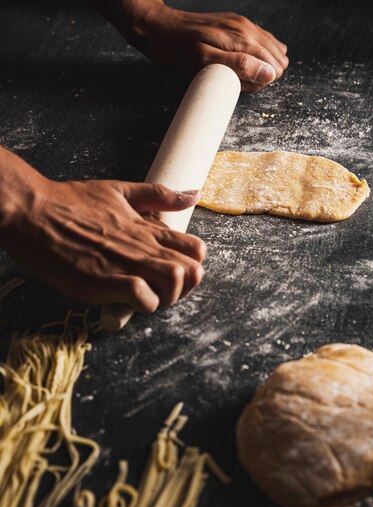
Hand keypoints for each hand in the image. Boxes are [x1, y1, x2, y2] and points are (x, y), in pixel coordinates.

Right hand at [0, 148, 205, 312]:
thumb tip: (193, 193)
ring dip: (167, 297)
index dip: (194, 265)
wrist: (30, 212)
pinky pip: (142, 298)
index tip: (176, 271)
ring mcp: (126, 263)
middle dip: (186, 286)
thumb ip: (157, 195)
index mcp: (147, 228)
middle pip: (192, 271)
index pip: (196, 249)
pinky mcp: (105, 281)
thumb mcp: (119, 189)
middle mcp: (143, 246)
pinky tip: (128, 302)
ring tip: (148, 297)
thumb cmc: (69, 201)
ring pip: (174, 283)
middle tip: (165, 290)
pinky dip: (142, 305)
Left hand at [102, 1, 288, 91]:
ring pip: (269, 49)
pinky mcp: (233, 25)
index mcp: (241, 37)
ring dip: (258, 67)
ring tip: (235, 74)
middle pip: (275, 57)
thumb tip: (269, 73)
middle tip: (236, 82)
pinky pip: (258, 41)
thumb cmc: (177, 49)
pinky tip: (240, 63)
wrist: (156, 27)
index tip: (241, 86)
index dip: (260, 82)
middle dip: (262, 75)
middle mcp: (245, 27)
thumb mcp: (205, 62)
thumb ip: (239, 66)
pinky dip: (254, 56)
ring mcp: (240, 24)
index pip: (273, 66)